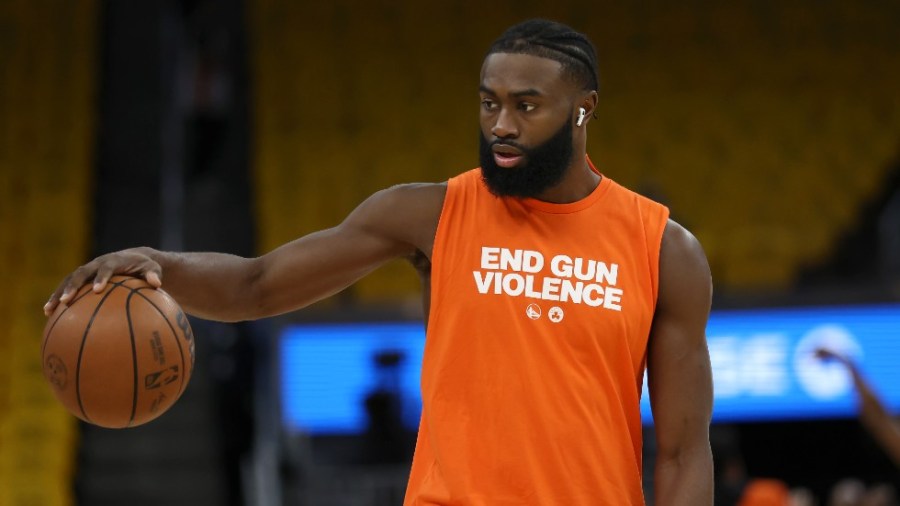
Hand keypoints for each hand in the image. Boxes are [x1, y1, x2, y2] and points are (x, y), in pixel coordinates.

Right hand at [44, 248, 161, 315]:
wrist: (132, 258)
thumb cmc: (144, 266)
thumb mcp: (152, 268)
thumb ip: (153, 274)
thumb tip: (156, 283)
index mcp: (112, 261)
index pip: (105, 268)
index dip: (101, 277)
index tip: (97, 290)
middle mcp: (96, 264)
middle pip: (80, 273)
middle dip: (72, 286)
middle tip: (66, 300)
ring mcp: (87, 271)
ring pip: (68, 281)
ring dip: (58, 294)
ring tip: (48, 310)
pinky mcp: (81, 279)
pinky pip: (67, 289)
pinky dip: (58, 299)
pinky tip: (49, 315)